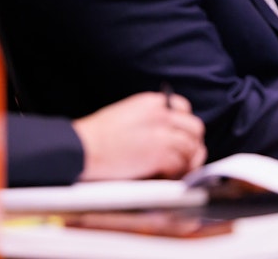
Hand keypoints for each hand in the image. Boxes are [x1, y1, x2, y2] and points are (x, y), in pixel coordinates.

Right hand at [73, 92, 206, 180]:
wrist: (83, 147)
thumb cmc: (97, 135)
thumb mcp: (126, 114)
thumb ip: (148, 118)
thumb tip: (164, 133)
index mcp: (151, 102)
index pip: (184, 108)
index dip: (185, 125)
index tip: (181, 136)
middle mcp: (161, 114)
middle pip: (195, 128)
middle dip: (193, 143)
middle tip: (186, 157)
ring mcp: (162, 134)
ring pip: (192, 148)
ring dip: (188, 161)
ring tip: (178, 171)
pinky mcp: (160, 154)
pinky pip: (182, 165)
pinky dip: (178, 173)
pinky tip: (167, 176)